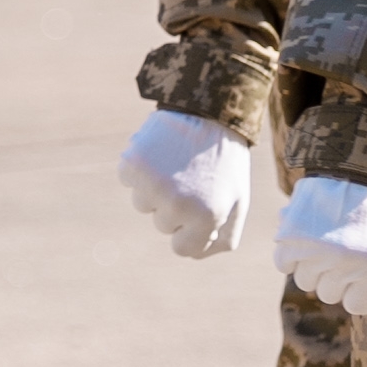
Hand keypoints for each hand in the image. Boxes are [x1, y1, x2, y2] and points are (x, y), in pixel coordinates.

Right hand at [115, 108, 251, 258]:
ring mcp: (152, 185)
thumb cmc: (225, 162)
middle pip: (161, 225)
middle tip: (192, 178)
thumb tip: (194, 253)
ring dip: (156, 188)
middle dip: (174, 207)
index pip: (181, 249)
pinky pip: (129, 180)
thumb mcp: (238, 202)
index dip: (189, 229)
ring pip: (142, 204)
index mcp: (206, 218)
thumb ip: (224, 239)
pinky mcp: (133, 165)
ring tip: (177, 163)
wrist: (209, 112)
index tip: (198, 209)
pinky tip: (161, 153)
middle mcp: (177, 205)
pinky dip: (141, 169)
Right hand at [274, 177, 366, 315]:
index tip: (357, 272)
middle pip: (328, 294)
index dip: (355, 289)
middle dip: (335, 276)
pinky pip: (283, 265)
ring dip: (312, 265)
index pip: (356, 305)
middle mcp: (345, 263)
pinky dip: (291, 255)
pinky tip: (304, 238)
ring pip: (305, 281)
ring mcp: (315, 251)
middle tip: (342, 249)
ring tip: (324, 240)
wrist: (353, 169)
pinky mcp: (291, 237)